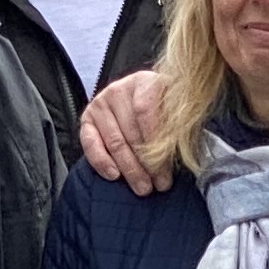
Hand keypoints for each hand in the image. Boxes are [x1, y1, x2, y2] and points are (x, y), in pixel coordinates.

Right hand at [79, 69, 173, 193]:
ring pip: (115, 142)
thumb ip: (178, 127)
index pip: (146, 112)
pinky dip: (101, 162)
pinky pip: (90, 144)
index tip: (166, 169)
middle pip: (131, 131)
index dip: (156, 144)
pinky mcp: (87, 119)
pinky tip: (114, 176)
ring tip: (143, 187)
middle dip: (147, 163)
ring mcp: (101, 103)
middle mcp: (119, 89)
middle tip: (158, 184)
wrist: (140, 101)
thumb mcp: (176, 113)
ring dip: (129, 169)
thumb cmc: (163, 110)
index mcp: (145, 81)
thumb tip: (182, 154)